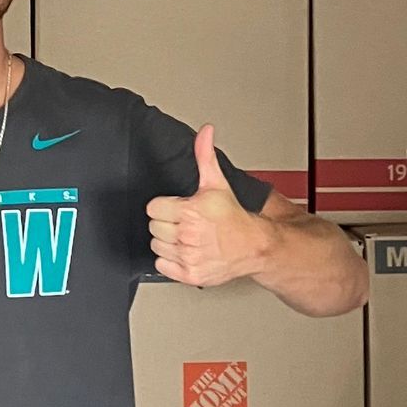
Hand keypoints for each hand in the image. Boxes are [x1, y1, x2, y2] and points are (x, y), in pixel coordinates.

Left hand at [148, 125, 271, 288]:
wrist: (254, 245)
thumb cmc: (234, 217)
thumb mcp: (217, 183)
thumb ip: (204, 155)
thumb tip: (205, 132)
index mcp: (190, 211)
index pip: (153, 208)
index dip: (164, 206)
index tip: (177, 208)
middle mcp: (188, 235)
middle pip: (154, 227)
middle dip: (167, 223)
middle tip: (184, 223)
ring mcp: (189, 256)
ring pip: (156, 246)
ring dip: (168, 242)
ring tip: (186, 237)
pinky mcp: (189, 274)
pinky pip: (161, 266)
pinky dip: (170, 261)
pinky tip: (186, 252)